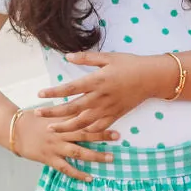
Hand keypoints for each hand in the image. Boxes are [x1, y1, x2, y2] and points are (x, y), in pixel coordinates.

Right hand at [13, 111, 118, 182]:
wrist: (12, 129)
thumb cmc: (31, 119)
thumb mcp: (49, 112)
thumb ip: (64, 111)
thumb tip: (80, 105)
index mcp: (61, 119)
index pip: (83, 117)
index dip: (98, 117)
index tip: (113, 115)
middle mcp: (60, 132)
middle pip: (85, 133)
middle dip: (102, 135)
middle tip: (118, 136)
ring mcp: (55, 146)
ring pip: (79, 152)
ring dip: (96, 156)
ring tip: (111, 158)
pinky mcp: (49, 158)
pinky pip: (66, 168)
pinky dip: (78, 174)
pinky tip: (90, 178)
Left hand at [35, 52, 173, 136]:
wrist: (152, 78)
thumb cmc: (130, 64)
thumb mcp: (108, 57)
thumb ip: (86, 58)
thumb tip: (67, 56)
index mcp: (97, 81)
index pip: (70, 88)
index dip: (54, 92)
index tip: (40, 94)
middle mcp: (100, 97)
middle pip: (72, 108)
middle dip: (54, 113)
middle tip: (38, 114)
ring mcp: (108, 109)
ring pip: (83, 122)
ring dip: (66, 126)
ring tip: (52, 128)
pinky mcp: (116, 115)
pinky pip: (99, 128)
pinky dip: (87, 132)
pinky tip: (77, 133)